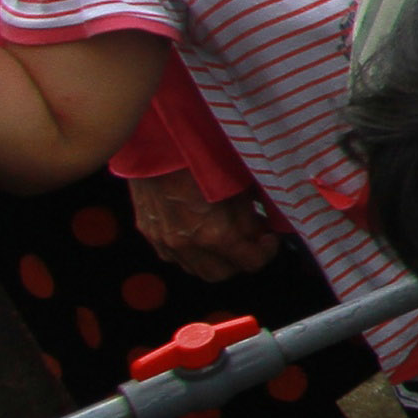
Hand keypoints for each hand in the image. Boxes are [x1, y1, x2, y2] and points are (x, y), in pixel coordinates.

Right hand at [129, 168, 276, 280]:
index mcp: (214, 235)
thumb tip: (262, 231)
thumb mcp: (239, 187)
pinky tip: (199, 233)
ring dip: (215, 260)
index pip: (250, 263)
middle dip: (241, 261)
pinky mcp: (148, 232)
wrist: (158, 143)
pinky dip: (190, 253)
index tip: (269, 240)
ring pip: (196, 269)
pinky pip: (173, 256)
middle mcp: (187, 245)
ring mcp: (164, 241)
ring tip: (226, 237)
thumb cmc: (201, 158)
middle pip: (223, 274)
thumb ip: (251, 217)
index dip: (265, 253)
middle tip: (251, 240)